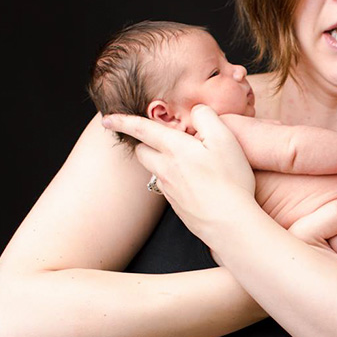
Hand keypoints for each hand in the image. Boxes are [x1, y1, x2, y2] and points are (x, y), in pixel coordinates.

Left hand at [102, 106, 256, 240]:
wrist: (229, 224)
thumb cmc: (230, 180)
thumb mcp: (225, 139)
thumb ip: (206, 117)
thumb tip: (196, 112)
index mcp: (174, 149)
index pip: (141, 129)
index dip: (122, 121)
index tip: (106, 119)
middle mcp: (166, 169)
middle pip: (142, 152)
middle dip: (145, 142)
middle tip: (158, 139)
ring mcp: (170, 189)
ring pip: (155, 170)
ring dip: (160, 161)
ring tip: (181, 160)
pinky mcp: (177, 206)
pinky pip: (168, 186)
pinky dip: (174, 179)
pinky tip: (194, 182)